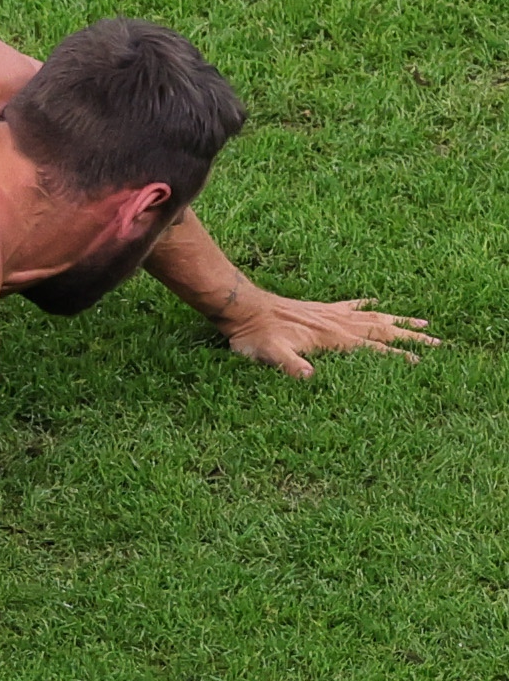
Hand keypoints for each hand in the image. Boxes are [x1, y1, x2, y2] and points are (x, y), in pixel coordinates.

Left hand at [218, 293, 436, 379]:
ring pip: (375, 316)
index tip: (422, 364)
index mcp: (334, 339)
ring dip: (399, 319)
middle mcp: (338, 324)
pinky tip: (377, 302)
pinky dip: (368, 305)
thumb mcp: (270, 355)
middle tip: (438, 342)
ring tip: (423, 321)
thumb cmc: (255, 335)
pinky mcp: (320, 308)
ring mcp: (331, 314)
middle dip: (412, 337)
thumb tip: (309, 378)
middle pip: (385, 330)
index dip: (398, 357)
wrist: (242, 308)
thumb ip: (290, 366)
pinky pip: (351, 305)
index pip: (375, 349)